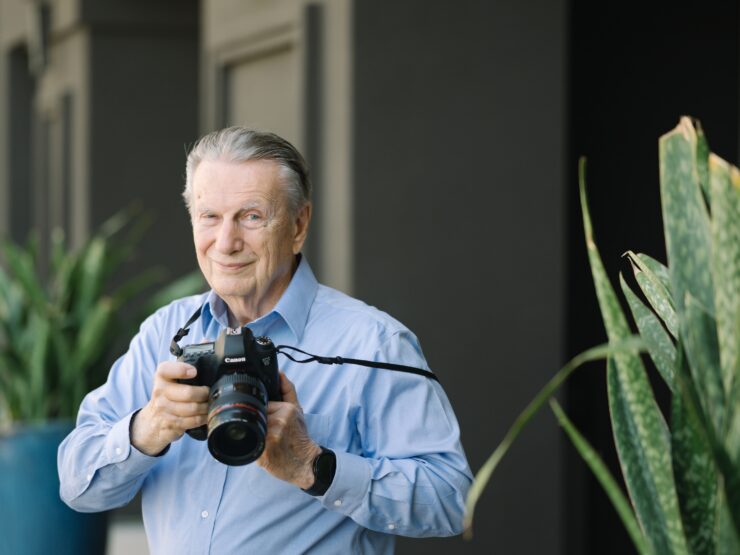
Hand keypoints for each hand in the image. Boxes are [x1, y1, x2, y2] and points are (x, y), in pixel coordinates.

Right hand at [130, 361, 208, 455]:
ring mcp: (164, 409)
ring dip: (206, 406)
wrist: (152, 420)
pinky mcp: (171, 423)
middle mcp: (160, 392)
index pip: (166, 370)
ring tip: (211, 403)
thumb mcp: (171, 380)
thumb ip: (184, 372)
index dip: (180, 370)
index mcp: (161, 377)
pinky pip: (193, 420)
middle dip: (204, 393)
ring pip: (193, 408)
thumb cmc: (169, 395)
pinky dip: (204, 417)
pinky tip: (207, 414)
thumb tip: (210, 370)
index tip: (194, 372)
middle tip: (211, 392)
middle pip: (188, 393)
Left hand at [257, 372, 321, 488]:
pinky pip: (248, 442)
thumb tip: (280, 373)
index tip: (267, 417)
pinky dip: (251, 444)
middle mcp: (277, 422)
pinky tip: (261, 446)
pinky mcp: (262, 452)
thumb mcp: (297, 410)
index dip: (261, 410)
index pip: (261, 403)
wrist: (305, 462)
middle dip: (256, 421)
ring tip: (264, 438)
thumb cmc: (300, 437)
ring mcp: (269, 437)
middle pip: (255, 415)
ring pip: (250, 428)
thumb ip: (288, 390)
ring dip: (253, 432)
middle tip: (267, 430)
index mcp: (285, 410)